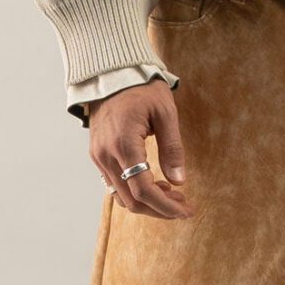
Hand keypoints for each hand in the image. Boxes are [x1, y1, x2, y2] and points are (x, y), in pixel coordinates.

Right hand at [87, 82, 195, 217]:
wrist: (111, 74)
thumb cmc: (141, 89)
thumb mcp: (165, 113)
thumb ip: (172, 148)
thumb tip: (179, 181)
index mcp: (124, 145)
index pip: (144, 190)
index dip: (166, 206)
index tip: (187, 211)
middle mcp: (106, 155)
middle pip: (132, 200)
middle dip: (160, 209)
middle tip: (184, 206)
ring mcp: (98, 157)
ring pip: (122, 196)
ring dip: (148, 202)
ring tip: (172, 195)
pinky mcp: (97, 155)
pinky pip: (114, 184)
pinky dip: (134, 191)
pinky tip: (154, 185)